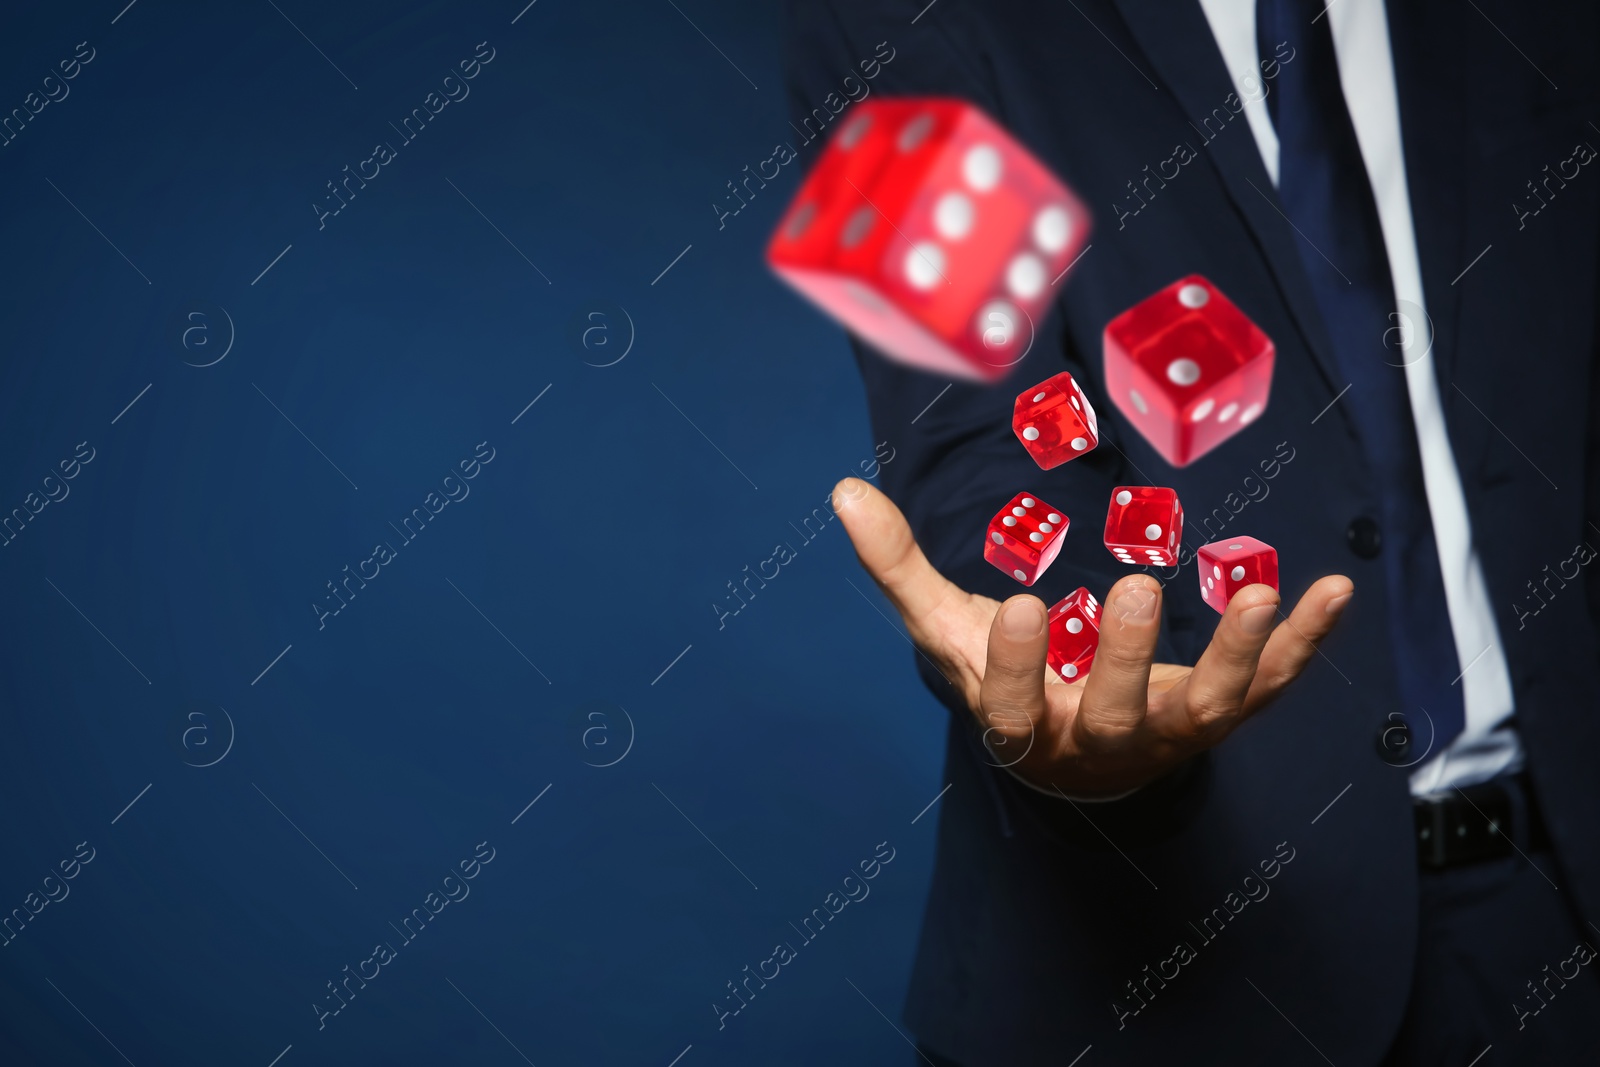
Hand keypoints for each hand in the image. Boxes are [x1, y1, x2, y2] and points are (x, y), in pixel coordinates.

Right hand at [832, 477, 1353, 797]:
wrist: (1076, 751)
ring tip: (1254, 595)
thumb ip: (900, 567)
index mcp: (1024, 729)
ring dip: (1239, 659)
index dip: (1021, 670)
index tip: (1022, 607)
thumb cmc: (1007, 677)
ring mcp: (1169, 733)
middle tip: (1138, 592)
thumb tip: (842, 492)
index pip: (1015, 713)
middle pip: (1116, 719)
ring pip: (1208, 711)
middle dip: (1129, 662)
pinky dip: (1303, 643)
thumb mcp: (949, 628)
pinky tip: (1332, 589)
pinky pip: (1271, 688)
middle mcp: (1099, 745)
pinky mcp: (1222, 716)